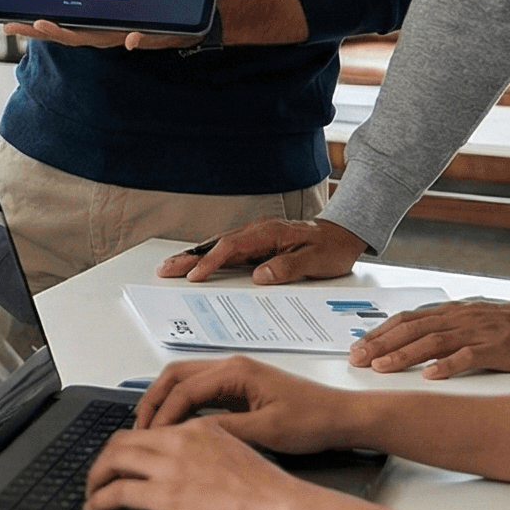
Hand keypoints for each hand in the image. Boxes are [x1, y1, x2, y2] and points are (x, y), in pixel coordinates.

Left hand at [0, 18, 196, 51]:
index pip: (78, 35)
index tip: (35, 22)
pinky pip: (82, 18)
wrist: (194, 27)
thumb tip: (132, 40)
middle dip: (35, 29)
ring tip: (16, 19)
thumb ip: (151, 38)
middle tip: (7, 25)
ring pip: (67, 25)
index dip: (56, 30)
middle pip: (63, 32)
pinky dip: (62, 16)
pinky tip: (39, 14)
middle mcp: (103, 32)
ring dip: (41, 24)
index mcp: (113, 36)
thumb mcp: (168, 35)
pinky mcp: (110, 19)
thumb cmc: (178, 31)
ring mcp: (104, 26)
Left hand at [83, 417, 308, 509]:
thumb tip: (197, 469)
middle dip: (105, 458)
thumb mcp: (238, 456)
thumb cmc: (273, 493)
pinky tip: (96, 507)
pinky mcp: (164, 494)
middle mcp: (180, 441)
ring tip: (92, 491)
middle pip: (124, 440)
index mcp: (200, 429)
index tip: (123, 459)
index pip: (151, 430)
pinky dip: (99, 498)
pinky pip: (117, 491)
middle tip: (99, 474)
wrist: (283, 508)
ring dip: (96, 476)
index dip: (130, 445)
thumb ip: (211, 454)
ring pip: (113, 460)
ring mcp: (170, 466)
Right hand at [130, 355, 362, 453]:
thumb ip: (227, 430)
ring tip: (151, 429)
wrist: (341, 417)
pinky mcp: (239, 389)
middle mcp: (231, 367)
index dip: (164, 414)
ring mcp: (234, 376)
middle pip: (175, 375)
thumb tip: (190, 436)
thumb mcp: (268, 431)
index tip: (151, 438)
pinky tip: (177, 428)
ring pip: (184, 381)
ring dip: (165, 402)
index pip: (185, 389)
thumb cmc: (313, 420)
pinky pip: (199, 392)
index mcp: (237, 372)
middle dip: (153, 400)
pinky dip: (181, 406)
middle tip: (139, 429)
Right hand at [159, 219, 367, 284]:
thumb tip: (260, 276)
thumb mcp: (315, 261)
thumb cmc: (331, 248)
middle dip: (190, 257)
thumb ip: (287, 267)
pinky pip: (229, 250)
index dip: (211, 262)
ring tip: (172, 267)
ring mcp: (256, 237)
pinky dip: (210, 257)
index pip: (232, 247)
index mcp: (269, 233)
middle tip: (166, 269)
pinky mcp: (258, 244)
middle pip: (217, 244)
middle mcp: (258, 232)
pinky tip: (199, 264)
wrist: (344, 234)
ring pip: (219, 246)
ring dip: (195, 256)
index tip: (195, 277)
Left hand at [349, 297, 509, 378]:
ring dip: (404, 354)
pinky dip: (447, 365)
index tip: (357, 346)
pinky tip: (430, 376)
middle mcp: (459, 318)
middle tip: (357, 359)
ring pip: (434, 341)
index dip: (380, 332)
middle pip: (412, 329)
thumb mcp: (471, 322)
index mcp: (451, 312)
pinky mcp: (499, 348)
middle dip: (381, 343)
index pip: (407, 319)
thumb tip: (410, 341)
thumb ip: (444, 329)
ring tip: (381, 367)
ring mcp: (478, 332)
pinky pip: (469, 356)